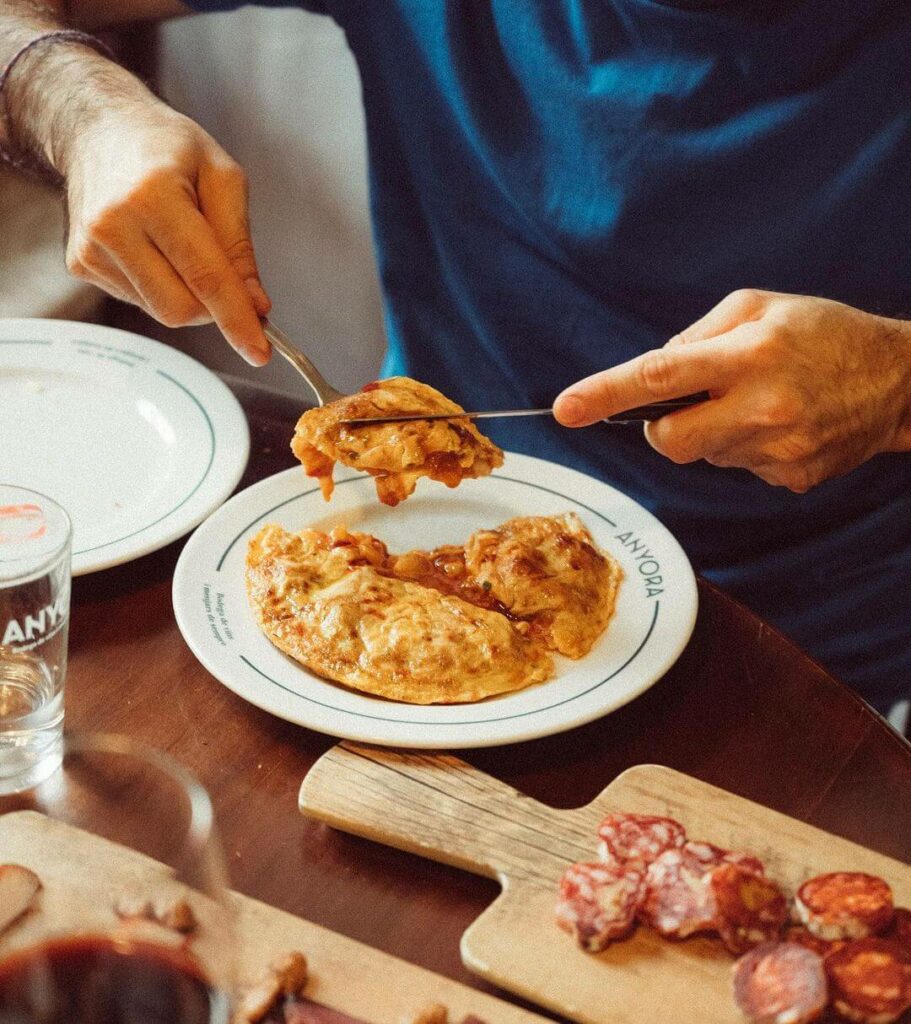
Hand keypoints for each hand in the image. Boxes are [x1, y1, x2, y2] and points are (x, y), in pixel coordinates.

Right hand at [62, 96, 270, 364]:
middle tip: (226, 275)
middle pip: (181, 309)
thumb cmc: (165, 146)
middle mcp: (113, 225)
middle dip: (215, 307)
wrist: (98, 127)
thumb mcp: (223, 177)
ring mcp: (91, 248)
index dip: (236, 319)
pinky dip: (162, 287)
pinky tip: (155, 248)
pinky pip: (140, 301)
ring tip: (181, 244)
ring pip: (161, 311)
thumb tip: (255, 305)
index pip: (206, 277)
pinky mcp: (81, 265)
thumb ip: (240, 245)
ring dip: (188, 295)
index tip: (259, 351)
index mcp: (153, 196)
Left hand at [553, 290, 910, 491]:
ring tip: (755, 403)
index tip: (566, 409)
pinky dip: (741, 448)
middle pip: (668, 441)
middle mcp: (763, 408)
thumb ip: (696, 335)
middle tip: (691, 402)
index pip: (659, 377)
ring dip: (710, 433)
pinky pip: (736, 469)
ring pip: (702, 457)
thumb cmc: (823, 333)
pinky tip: (776, 425)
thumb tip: (652, 370)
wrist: (898, 381)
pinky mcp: (790, 477)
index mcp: (749, 355)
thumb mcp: (759, 306)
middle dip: (662, 427)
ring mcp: (778, 449)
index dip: (606, 394)